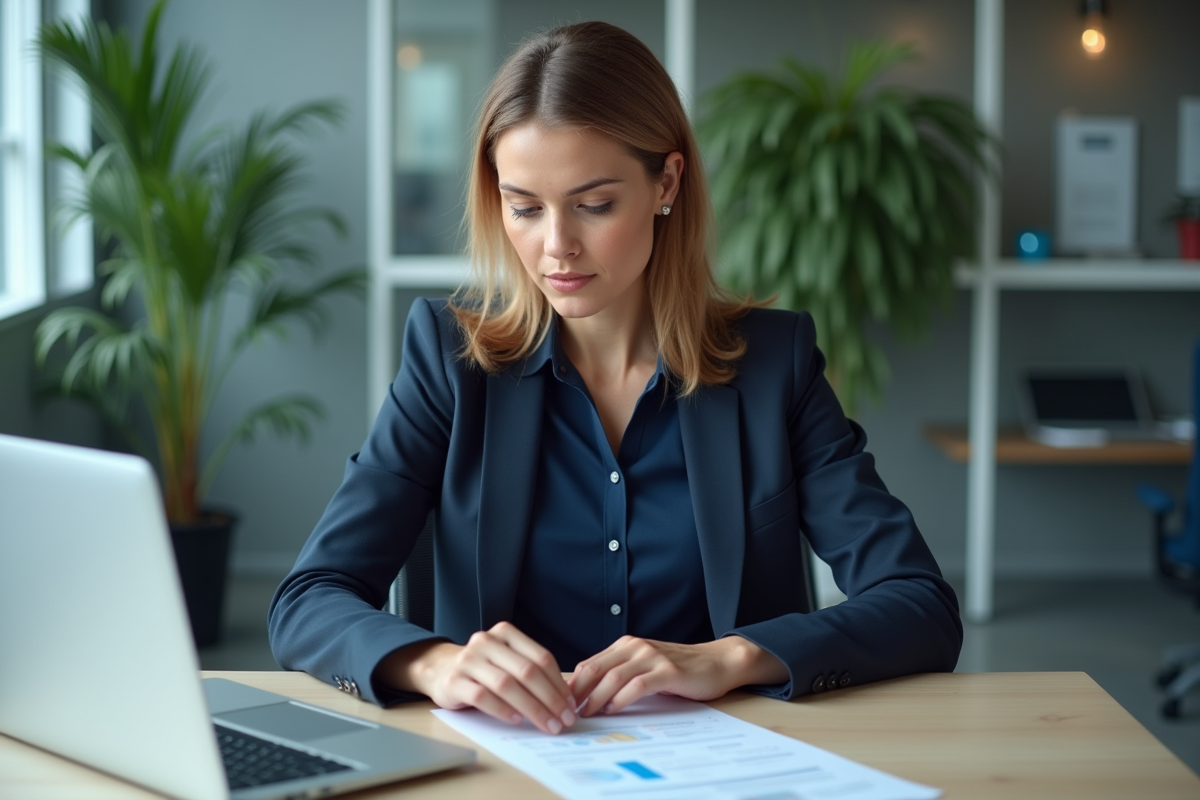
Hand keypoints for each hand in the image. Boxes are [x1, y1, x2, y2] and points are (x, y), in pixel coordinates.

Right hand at [379, 622, 577, 733]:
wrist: (439, 669)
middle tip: (564, 720)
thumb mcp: (507, 661)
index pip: (541, 657)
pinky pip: (482, 697)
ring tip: (546, 724)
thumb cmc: (483, 669)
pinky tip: (516, 720)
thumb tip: (566, 699)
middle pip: (527, 671)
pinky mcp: (454, 681)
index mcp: (505, 633)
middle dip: (550, 699)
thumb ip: (531, 672)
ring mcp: (468, 660)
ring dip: (531, 708)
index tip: (571, 705)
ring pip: (506, 684)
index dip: (559, 683)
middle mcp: (486, 642)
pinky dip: (502, 709)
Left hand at [568, 635, 787, 716]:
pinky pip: (637, 685)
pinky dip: (621, 699)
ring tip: (587, 714)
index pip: (590, 664)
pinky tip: (613, 710)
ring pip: (613, 677)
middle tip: (569, 713)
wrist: (716, 662)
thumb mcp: (644, 666)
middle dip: (578, 693)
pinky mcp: (667, 671)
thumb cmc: (679, 669)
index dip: (573, 686)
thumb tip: (587, 695)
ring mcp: (652, 657)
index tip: (562, 705)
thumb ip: (620, 673)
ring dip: (596, 698)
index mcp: (626, 645)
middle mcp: (635, 647)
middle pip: (595, 669)